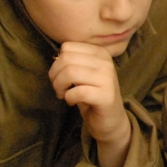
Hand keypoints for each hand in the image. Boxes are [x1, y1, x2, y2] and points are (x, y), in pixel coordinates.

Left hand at [50, 42, 130, 166]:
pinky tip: (72, 101)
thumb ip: (73, 61)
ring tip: (63, 94)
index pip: (68, 47)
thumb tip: (56, 57)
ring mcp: (108, 79)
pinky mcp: (106, 96)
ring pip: (70, 72)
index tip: (60, 76)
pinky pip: (77, 92)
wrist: (111, 119)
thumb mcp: (84, 72)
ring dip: (59, 86)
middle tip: (58, 87)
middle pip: (66, 59)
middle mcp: (106, 63)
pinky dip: (68, 97)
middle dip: (55, 75)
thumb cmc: (92, 94)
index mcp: (101, 53)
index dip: (57, 62)